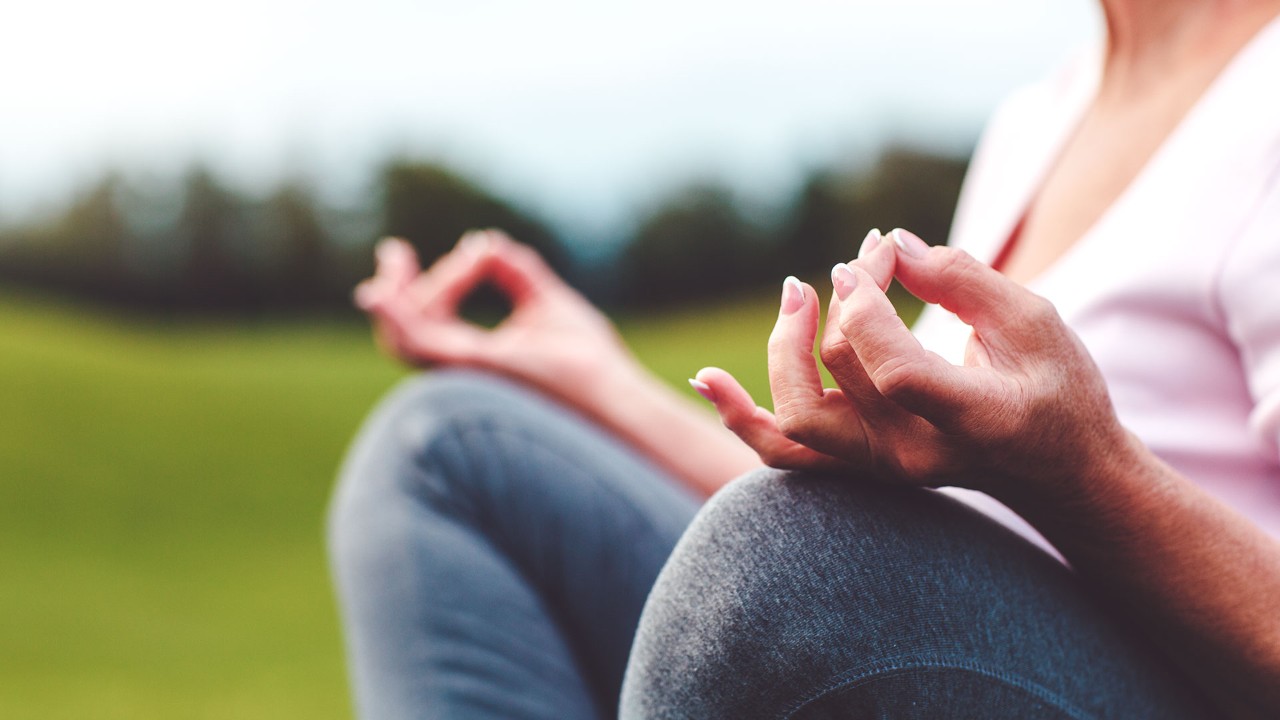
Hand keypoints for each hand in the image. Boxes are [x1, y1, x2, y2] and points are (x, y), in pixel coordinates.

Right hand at [355, 229, 638, 414]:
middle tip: (393, 251)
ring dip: (396, 296)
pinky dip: (397, 315)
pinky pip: (418, 341)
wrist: (613, 391)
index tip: (427, 253)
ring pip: (405, 334)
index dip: (418, 288)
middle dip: (394, 290)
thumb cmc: (587, 360)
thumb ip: (515, 272)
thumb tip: (485, 242)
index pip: (429, 324)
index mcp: (476, 358)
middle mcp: (462, 370)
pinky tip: (382, 292)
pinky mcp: (473, 364)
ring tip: (396, 258)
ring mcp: (463, 371)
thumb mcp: (545, 300)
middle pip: (404, 330)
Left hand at [699, 228, 1130, 496]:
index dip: (866, 307)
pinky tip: (705, 380)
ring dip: (781, 350)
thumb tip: (891, 244)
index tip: (873, 256)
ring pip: (795, 425)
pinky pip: (783, 452)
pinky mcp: (858, 466)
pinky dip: (741, 417)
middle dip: (834, 309)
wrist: (1057, 471)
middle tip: (857, 260)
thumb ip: (963, 278)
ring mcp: (880, 469)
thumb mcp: (1034, 321)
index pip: (892, 371)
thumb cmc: (1056, 388)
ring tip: (796, 294)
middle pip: (836, 384)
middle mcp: (915, 456)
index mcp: (971, 420)